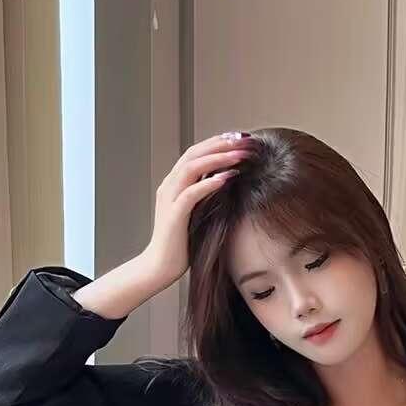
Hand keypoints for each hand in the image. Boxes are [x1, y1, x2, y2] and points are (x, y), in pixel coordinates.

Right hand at [142, 131, 258, 287]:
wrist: (160, 267)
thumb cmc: (182, 243)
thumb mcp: (197, 212)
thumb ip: (206, 195)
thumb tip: (230, 181)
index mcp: (174, 184)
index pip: (195, 153)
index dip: (218, 142)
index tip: (241, 138)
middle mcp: (170, 186)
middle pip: (193, 153)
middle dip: (220, 144)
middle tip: (245, 139)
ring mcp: (169, 199)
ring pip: (191, 168)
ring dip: (218, 158)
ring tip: (241, 154)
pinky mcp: (173, 216)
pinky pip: (190, 193)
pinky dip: (209, 183)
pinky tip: (227, 177)